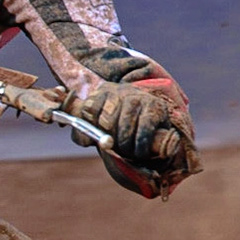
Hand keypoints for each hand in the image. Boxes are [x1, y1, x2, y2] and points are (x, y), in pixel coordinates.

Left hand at [64, 81, 184, 164]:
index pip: (89, 108)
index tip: (100, 134)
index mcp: (103, 91)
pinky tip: (140, 149)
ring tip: (128, 149)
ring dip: (126, 146)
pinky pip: (144, 132)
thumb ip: (84, 134)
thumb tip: (86, 139)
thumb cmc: (119, 129)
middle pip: (107, 121)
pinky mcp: (156, 107)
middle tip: (115, 146)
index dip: (93, 126)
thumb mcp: (98, 129)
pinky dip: (140, 146)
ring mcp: (140, 97)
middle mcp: (121, 90)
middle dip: (110, 140)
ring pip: (126, 128)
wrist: (151, 128)